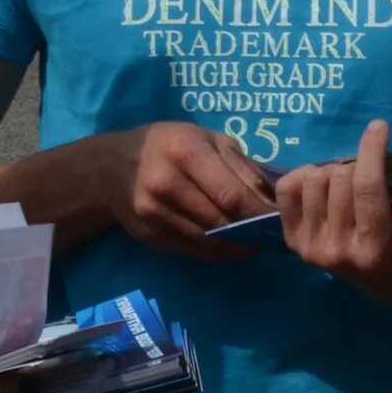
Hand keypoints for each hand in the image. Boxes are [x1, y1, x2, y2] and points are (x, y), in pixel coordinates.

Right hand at [96, 121, 274, 259]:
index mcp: (185, 152)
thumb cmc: (169, 145)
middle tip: (274, 235)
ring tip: (258, 243)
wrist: (112, 165)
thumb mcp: (207, 139)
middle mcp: (166, 184)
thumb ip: (241, 166)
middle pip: (221, 222)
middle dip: (253, 232)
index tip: (279, 220)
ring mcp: (154, 213)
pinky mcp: (149, 236)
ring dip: (239, 247)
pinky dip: (219, 253)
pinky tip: (234, 247)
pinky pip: (194, 251)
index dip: (259, 213)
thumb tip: (275, 198)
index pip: (231, 194)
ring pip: (209, 242)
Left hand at [277, 120, 391, 294]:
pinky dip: (303, 177)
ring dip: (332, 170)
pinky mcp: (294, 242)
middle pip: (339, 179)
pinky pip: (287, 191)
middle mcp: (338, 252)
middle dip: (357, 163)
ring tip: (349, 179)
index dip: (372, 150)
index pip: (367, 188)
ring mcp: (311, 248)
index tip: (379, 126)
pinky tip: (324, 182)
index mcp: (375, 251)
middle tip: (370, 169)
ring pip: (313, 181)